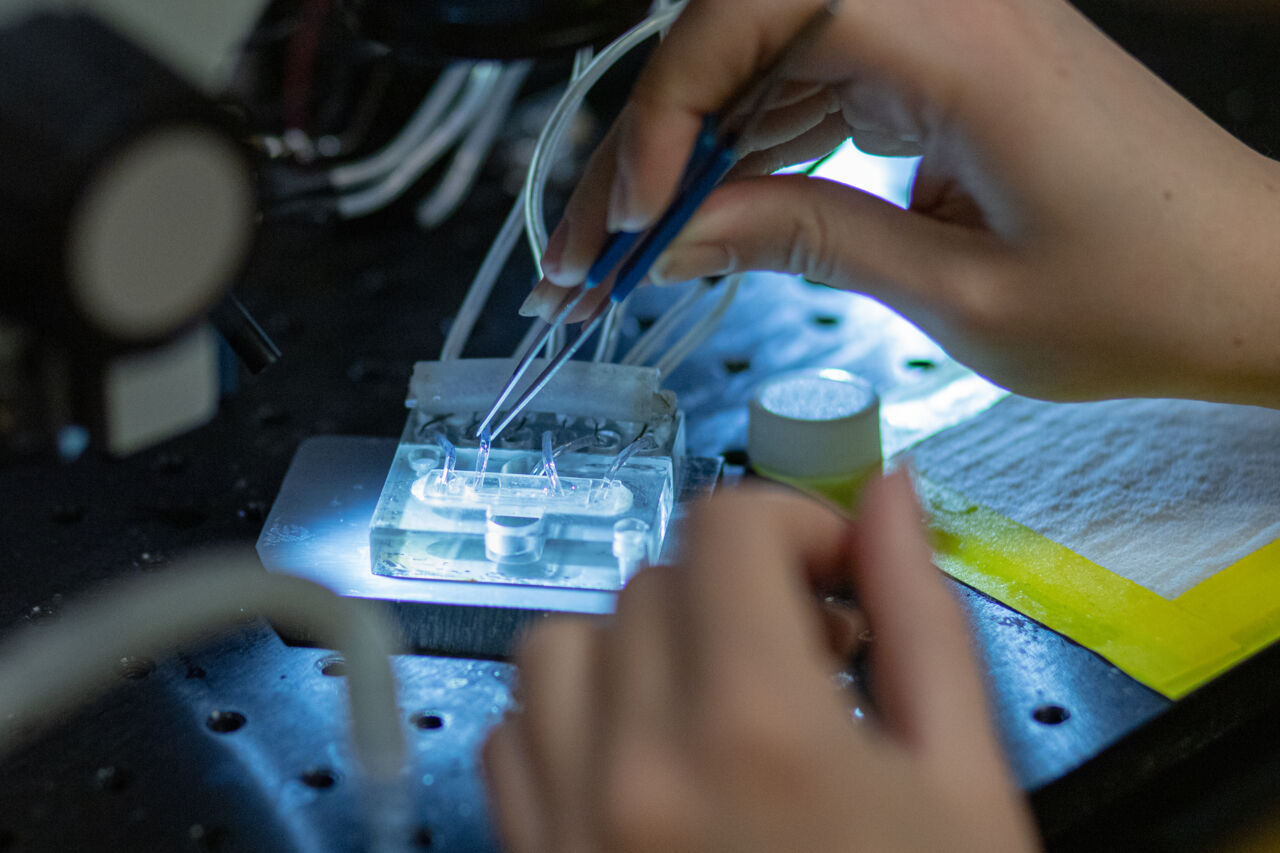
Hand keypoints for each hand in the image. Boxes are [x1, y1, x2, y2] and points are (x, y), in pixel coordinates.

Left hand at [482, 471, 1039, 852]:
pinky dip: (574, 717)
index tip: (839, 587)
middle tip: (809, 664)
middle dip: (739, 595)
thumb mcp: (964, 785)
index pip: (727, 529)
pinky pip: (515, 737)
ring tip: (718, 701)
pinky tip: (648, 761)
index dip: (796, 529)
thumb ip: (923, 620)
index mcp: (757, 727)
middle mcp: (635, 762)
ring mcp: (565, 820)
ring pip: (564, 643)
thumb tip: (889, 495)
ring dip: (642, 643)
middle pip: (654, 581)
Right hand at [522, 0, 1279, 407]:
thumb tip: (677, 235)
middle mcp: (941, 5)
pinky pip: (809, 90)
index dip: (666, 114)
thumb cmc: (1145, 296)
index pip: (755, 18)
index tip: (630, 216)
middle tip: (582, 254)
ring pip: (759, 70)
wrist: (1254, 286)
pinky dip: (749, 158)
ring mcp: (938, 31)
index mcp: (957, 36)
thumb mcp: (958, 295)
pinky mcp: (939, 69)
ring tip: (618, 256)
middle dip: (645, 149)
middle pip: (736, 41)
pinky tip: (704, 221)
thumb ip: (806, 243)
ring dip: (683, 161)